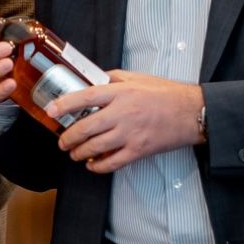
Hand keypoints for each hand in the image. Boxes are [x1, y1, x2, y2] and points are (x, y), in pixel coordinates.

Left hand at [49, 71, 204, 172]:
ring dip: (78, 152)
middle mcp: (123, 113)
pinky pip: (112, 163)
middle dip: (68, 137)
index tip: (51, 110)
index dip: (64, 104)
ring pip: (94, 147)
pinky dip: (97, 166)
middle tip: (62, 141)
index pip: (85, 97)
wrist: (191, 112)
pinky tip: (92, 164)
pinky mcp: (139, 150)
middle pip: (86, 127)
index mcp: (121, 92)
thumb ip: (113, 78)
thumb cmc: (166, 94)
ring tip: (74, 153)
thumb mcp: (138, 77)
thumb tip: (93, 80)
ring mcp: (130, 134)